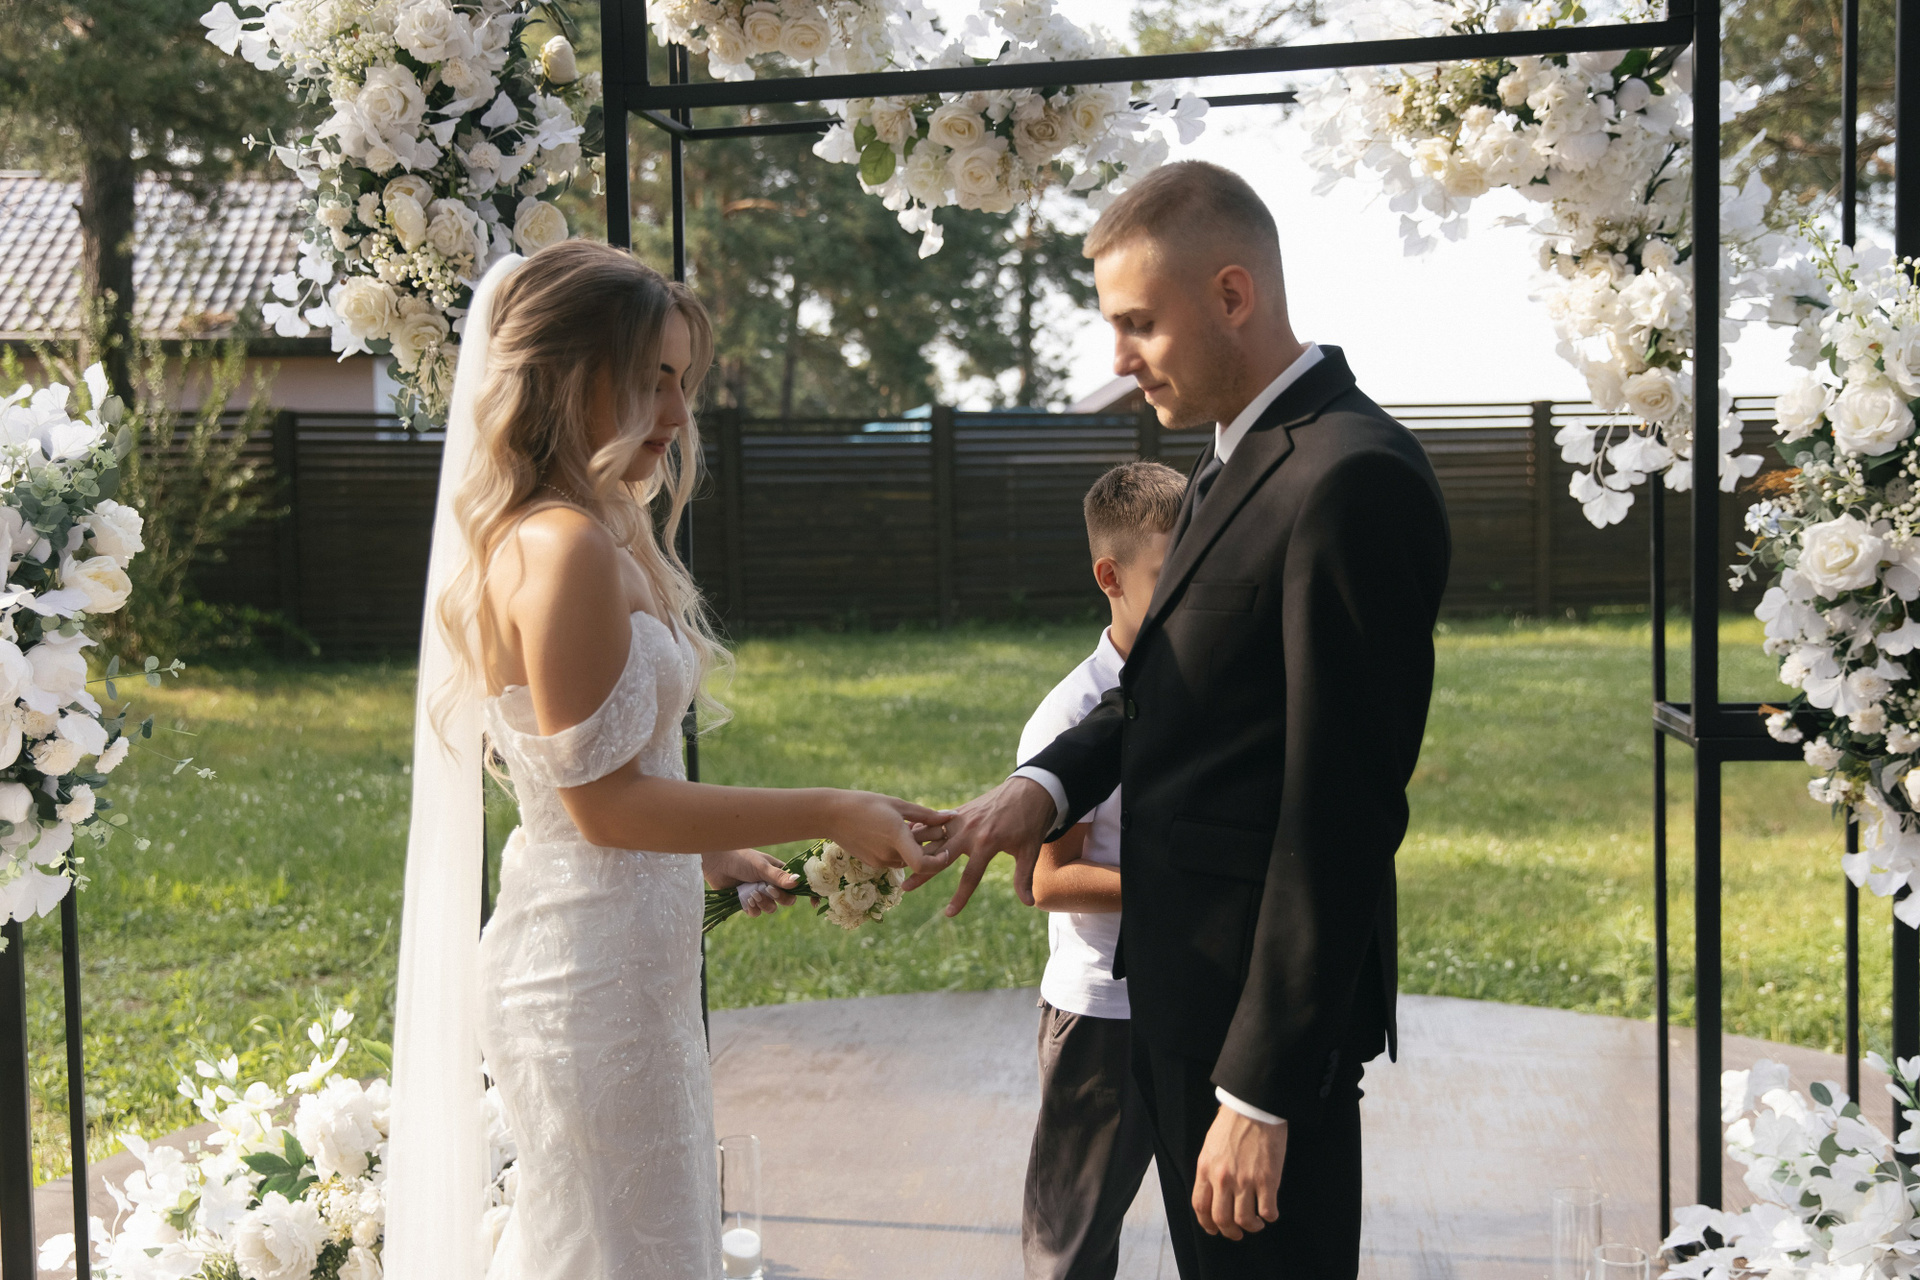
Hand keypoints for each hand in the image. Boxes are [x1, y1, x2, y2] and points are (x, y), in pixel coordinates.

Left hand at [702, 849, 798, 916]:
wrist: (717, 864)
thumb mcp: (761, 867)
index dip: (803, 894)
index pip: (796, 885)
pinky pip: (756, 912)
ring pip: (771, 908)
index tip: (812, 903)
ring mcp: (759, 894)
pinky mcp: (746, 902)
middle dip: (780, 898)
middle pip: (786, 900)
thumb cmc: (741, 859)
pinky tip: (746, 900)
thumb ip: (778, 876)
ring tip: (753, 894)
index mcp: (778, 873)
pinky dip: (752, 908)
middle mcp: (771, 884)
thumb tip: (797, 882)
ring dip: (764, 904)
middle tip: (769, 890)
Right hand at [825, 791, 950, 872]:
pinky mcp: (873, 863)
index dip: (939, 861)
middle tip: (933, 825)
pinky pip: (896, 859)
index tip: (945, 850)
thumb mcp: (898, 805)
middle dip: (931, 845)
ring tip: (913, 826)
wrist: (832, 815)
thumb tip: (951, 817)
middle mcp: (889, 854)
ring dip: (916, 847)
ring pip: (908, 859)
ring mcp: (880, 861)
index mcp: (897, 837)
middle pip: (920, 858)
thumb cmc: (866, 804)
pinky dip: (902, 849)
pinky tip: (896, 832)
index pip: (923, 864)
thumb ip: (926, 814)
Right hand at [908, 776, 1054, 915]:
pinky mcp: (960, 811)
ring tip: (898, 861)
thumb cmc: (1031, 822)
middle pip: (941, 857)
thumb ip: (1024, 877)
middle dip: (923, 873)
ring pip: (934, 837)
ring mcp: (962, 819)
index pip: (970, 877)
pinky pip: (937, 823)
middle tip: (905, 887)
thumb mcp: (1030, 850)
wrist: (1030, 788)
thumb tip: (1029, 904)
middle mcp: (969, 831)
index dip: (960, 898)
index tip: (949, 914)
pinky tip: (908, 838)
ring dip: (916, 849)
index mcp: (986, 843)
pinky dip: (923, 830)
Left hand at [1191, 1106, 1287, 1239]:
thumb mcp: (1210, 1145)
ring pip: (1244, 1219)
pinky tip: (1270, 1213)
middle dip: (1230, 1232)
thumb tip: (1213, 1191)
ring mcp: (1245, 1180)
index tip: (1214, 1229)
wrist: (1254, 1107)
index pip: (1200, 1206)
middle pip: (1222, 1219)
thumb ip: (1210, 1169)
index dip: (1207, 1224)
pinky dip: (1270, 1217)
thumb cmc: (1232, 1122)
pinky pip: (1267, 1210)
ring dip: (1251, 1226)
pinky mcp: (1267, 1180)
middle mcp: (1223, 1178)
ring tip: (1256, 1223)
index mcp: (1206, 1169)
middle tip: (1237, 1233)